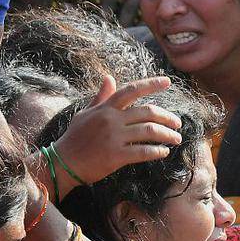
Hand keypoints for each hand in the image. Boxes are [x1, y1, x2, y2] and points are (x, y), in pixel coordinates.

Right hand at [50, 75, 181, 199]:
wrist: (62, 163)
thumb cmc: (74, 138)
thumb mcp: (85, 114)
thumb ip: (101, 97)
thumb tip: (109, 77)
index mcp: (106, 108)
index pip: (132, 90)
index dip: (151, 84)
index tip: (168, 82)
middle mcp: (111, 119)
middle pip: (148, 112)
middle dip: (167, 117)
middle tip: (178, 123)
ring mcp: (114, 137)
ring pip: (150, 131)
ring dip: (167, 135)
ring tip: (176, 139)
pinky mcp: (116, 156)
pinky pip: (143, 151)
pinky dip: (157, 151)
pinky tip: (164, 152)